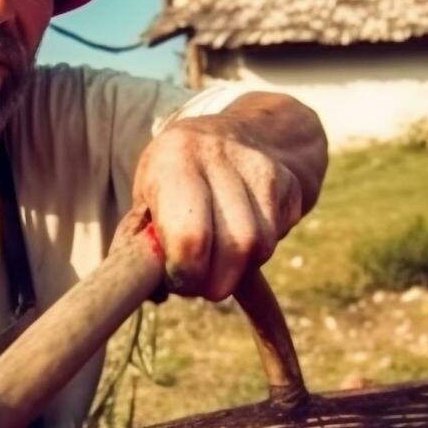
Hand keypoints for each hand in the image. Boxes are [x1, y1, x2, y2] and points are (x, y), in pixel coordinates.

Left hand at [131, 95, 323, 301]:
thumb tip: (153, 293)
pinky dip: (258, 252)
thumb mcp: (145, 199)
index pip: (190, 237)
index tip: (177, 280)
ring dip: (238, 269)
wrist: (231, 134)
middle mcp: (218, 154)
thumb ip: (140, 245)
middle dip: (215, 282)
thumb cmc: (173, 178)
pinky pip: (278, 236)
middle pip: (235, 247)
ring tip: (217, 259)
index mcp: (173, 158)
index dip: (186, 274)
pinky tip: (240, 236)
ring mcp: (259, 165)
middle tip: (199, 283)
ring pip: (261, 247)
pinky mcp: (287, 180)